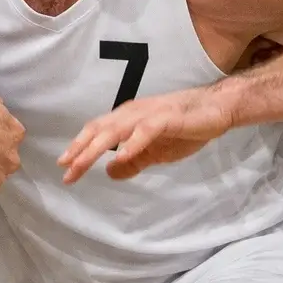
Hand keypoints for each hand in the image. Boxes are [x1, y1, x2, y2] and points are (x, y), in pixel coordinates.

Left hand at [59, 86, 234, 183]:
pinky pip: (145, 130)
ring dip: (97, 147)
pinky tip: (119, 157)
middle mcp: (133, 113)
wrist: (217, 110)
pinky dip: (131, 143)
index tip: (64, 167)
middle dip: (81, 150)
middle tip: (66, 169)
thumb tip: (110, 172)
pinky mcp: (168, 118)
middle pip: (100, 130)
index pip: (97, 132)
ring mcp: (149, 114)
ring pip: (116, 129)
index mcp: (128, 119)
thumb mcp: (156, 152)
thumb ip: (134, 162)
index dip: (79, 147)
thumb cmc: (186, 127)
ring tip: (82, 164)